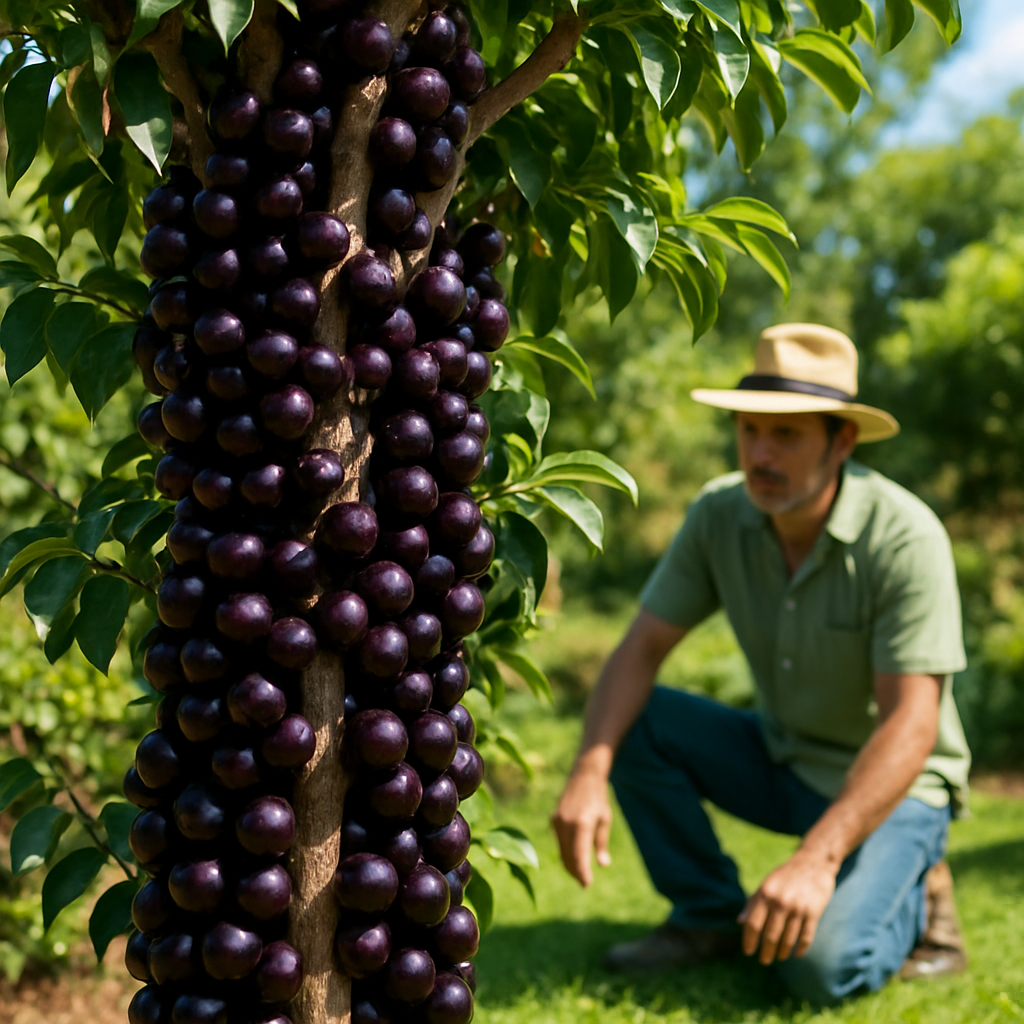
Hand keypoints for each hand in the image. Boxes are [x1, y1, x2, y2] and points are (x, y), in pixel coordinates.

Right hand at [550, 769, 612, 886]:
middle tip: (585, 884)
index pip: (579, 855)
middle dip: (576, 872)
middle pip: (568, 856)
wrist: (583, 776)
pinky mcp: (553, 819)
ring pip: (561, 851)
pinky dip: (565, 852)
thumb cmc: (598, 798)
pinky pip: (559, 842)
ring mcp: (557, 821)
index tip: (587, 884)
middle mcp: (566, 823)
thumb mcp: (604, 819)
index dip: (582, 872)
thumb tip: (603, 865)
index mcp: (582, 823)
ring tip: (579, 875)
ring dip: (569, 864)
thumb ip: (601, 843)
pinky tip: (573, 858)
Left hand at [738, 850, 837, 963]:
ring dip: (783, 952)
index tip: (748, 952)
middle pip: (770, 935)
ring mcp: (798, 908)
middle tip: (764, 960)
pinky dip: (801, 948)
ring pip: (788, 939)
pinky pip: (806, 937)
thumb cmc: (785, 876)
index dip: (749, 940)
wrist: (813, 863)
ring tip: (779, 957)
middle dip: (766, 951)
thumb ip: (753, 902)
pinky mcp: (814, 913)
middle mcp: (780, 901)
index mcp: (765, 894)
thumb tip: (740, 921)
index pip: (753, 923)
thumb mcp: (766, 884)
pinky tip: (797, 954)